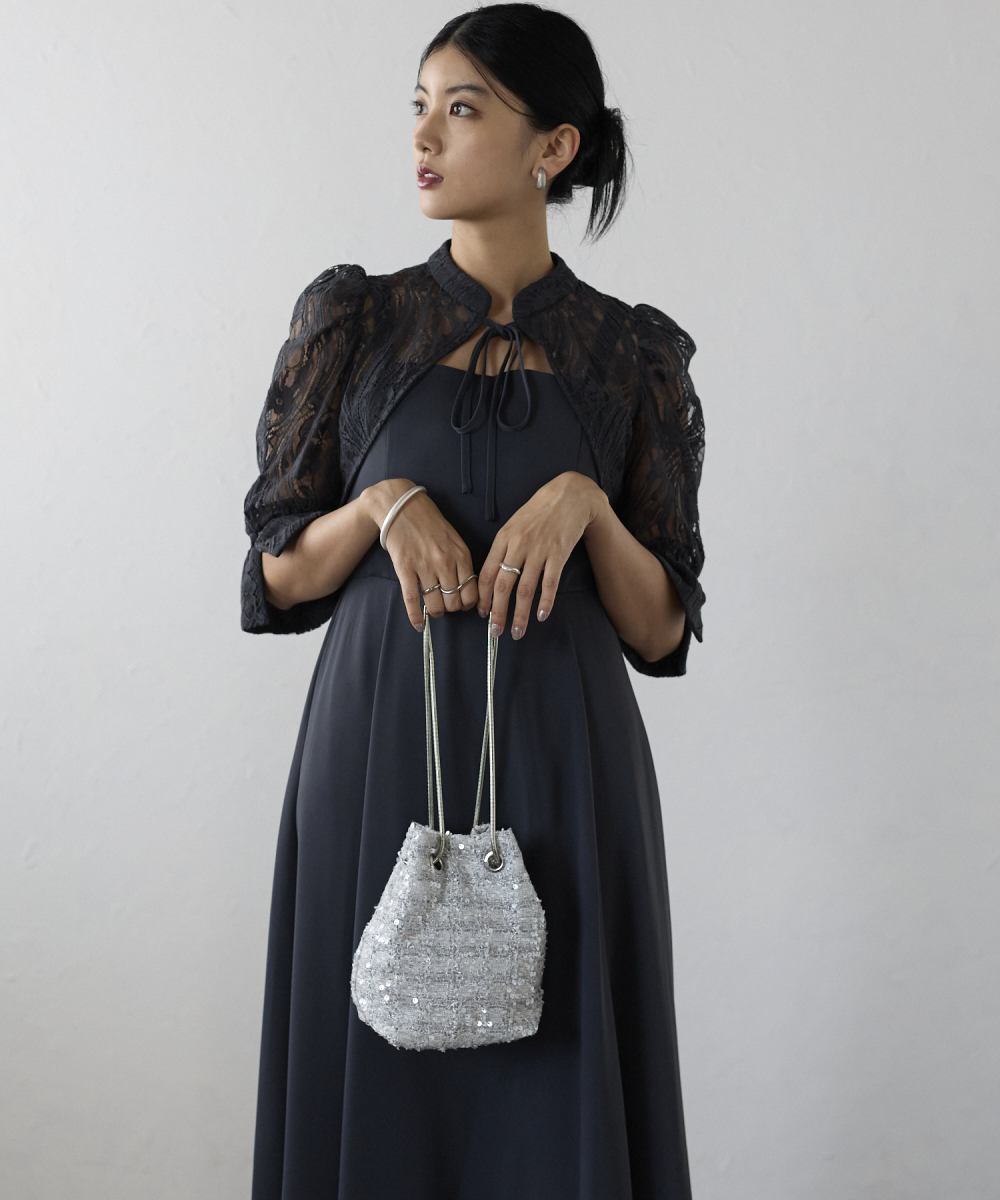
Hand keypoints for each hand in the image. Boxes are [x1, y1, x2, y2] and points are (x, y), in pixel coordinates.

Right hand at [361, 479, 479, 629]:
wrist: (401, 506)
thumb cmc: (429, 522)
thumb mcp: (454, 539)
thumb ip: (461, 562)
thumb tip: (465, 588)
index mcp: (461, 555)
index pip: (472, 592)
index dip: (468, 604)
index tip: (463, 604)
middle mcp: (445, 562)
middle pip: (455, 602)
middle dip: (452, 609)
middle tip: (447, 606)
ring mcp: (425, 566)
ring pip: (436, 604)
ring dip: (437, 613)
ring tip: (434, 611)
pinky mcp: (405, 569)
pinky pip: (413, 600)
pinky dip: (416, 616)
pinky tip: (419, 625)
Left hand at [477, 472, 608, 639]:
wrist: (569, 495)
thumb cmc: (539, 511)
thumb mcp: (514, 524)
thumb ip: (503, 549)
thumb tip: (493, 578)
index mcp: (503, 538)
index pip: (488, 573)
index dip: (483, 597)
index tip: (483, 614)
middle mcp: (518, 545)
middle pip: (504, 585)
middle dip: (498, 612)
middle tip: (495, 632)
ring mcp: (539, 550)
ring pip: (525, 589)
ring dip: (520, 614)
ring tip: (517, 632)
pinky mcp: (559, 554)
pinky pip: (549, 583)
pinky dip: (545, 601)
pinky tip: (541, 616)